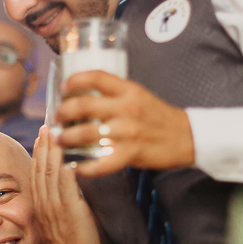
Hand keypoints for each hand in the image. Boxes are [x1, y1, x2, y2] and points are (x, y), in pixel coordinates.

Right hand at [31, 126, 100, 243]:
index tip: (41, 138)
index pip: (37, 175)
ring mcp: (57, 206)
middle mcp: (46, 203)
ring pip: (52, 173)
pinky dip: (66, 169)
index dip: (38, 154)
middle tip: (47, 126)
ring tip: (56, 133)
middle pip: (42, 169)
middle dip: (44, 146)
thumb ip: (59, 204)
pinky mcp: (71, 210)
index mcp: (42, 205)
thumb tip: (67, 188)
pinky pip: (66, 186)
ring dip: (54, 151)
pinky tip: (68, 155)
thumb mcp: (58, 222)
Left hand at [54, 71, 194, 176]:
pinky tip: (76, 166)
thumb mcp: (139, 95)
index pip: (96, 77)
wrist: (186, 137)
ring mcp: (128, 132)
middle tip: (56, 117)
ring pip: (87, 133)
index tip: (64, 87)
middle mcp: (127, 108)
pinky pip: (101, 162)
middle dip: (63, 111)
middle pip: (84, 105)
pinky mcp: (131, 153)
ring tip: (59, 140)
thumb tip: (84, 93)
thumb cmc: (158, 116)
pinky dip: (85, 167)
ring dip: (67, 137)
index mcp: (129, 90)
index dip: (75, 80)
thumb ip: (115, 93)